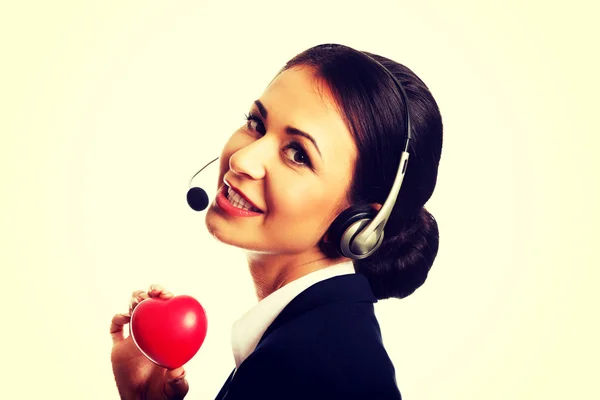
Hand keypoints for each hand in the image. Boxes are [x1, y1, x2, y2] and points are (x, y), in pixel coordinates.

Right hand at [110, 284, 189, 399]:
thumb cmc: (161, 394)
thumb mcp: (174, 389)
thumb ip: (178, 381)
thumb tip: (179, 371)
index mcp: (166, 337)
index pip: (169, 310)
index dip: (168, 297)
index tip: (168, 295)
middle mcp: (151, 333)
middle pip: (151, 304)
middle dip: (152, 292)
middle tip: (153, 293)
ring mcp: (135, 339)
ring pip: (134, 310)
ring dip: (135, 300)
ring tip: (138, 301)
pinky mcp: (119, 347)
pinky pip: (115, 328)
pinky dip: (117, 318)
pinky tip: (123, 317)